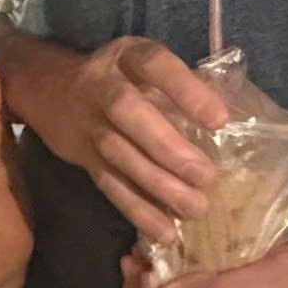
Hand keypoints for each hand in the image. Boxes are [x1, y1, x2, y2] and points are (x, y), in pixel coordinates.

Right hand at [29, 36, 229, 237]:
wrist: (49, 88)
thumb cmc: (120, 77)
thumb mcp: (144, 66)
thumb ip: (182, 86)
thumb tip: (237, 119)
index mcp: (126, 57)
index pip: (154, 64)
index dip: (185, 90)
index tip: (218, 120)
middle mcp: (101, 85)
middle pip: (128, 111)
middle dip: (167, 147)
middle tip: (205, 177)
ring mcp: (88, 123)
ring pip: (118, 153)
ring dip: (157, 184)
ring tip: (194, 208)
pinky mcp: (83, 157)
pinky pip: (109, 184)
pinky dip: (137, 210)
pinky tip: (165, 231)